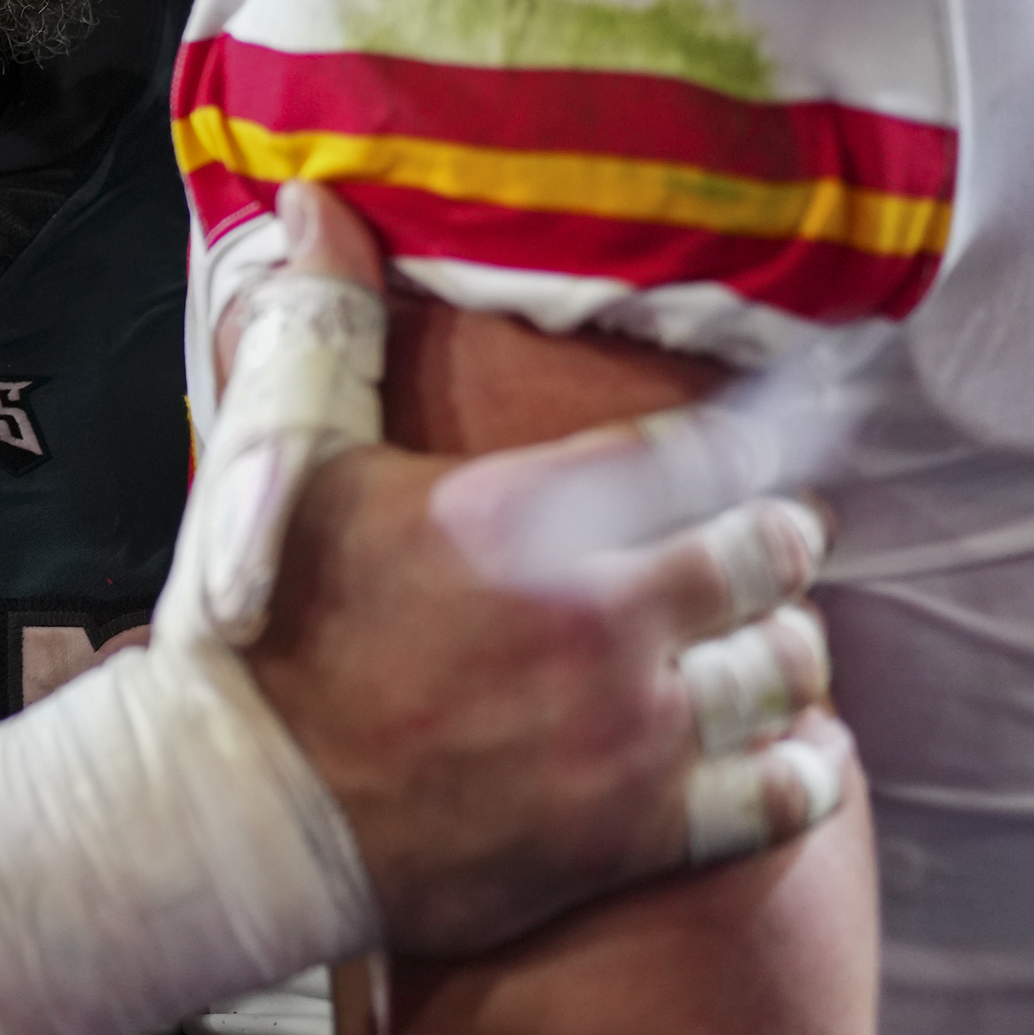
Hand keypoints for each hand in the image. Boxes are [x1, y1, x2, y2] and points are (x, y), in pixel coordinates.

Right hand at [213, 184, 843, 959]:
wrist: (231, 820)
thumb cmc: (250, 630)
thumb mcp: (278, 454)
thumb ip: (323, 321)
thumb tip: (316, 197)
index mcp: (529, 512)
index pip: (709, 450)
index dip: (764, 432)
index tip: (789, 421)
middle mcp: (601, 619)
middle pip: (766, 559)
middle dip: (778, 540)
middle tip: (774, 536)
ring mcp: (628, 736)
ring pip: (784, 673)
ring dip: (787, 648)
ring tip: (766, 639)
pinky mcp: (633, 837)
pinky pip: (780, 796)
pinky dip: (802, 767)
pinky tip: (791, 750)